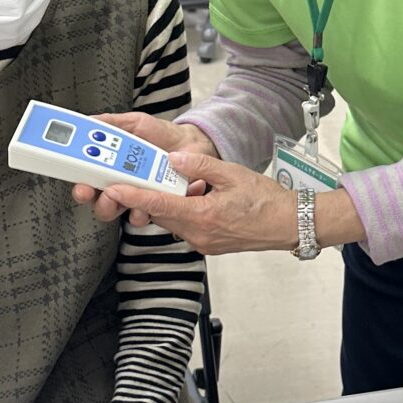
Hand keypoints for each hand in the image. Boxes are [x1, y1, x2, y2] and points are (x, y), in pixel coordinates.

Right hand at [70, 114, 219, 222]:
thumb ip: (114, 122)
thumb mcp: (136, 123)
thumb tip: (92, 121)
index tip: (78, 179)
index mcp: (111, 165)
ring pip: (117, 210)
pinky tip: (153, 197)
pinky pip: (144, 215)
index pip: (87, 177)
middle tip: (95, 190)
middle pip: (97, 199)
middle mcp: (121, 183)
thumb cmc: (162, 135)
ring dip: (115, 204)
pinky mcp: (156, 205)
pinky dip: (144, 210)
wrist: (193, 144)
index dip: (79, 182)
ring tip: (124, 193)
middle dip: (92, 197)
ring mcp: (138, 196)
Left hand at [82, 150, 307, 252]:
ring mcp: (202, 242)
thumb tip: (174, 159)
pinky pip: (184, 226)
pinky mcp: (207, 244)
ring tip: (170, 183)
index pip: (159, 205)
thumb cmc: (266, 202)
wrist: (288, 224)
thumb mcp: (232, 173)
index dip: (133, 196)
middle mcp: (198, 234)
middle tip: (133, 177)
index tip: (114, 189)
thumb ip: (200, 165)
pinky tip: (191, 197)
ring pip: (171, 221)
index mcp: (202, 216)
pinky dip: (181, 211)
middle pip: (160, 214)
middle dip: (146, 197)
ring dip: (166, 204)